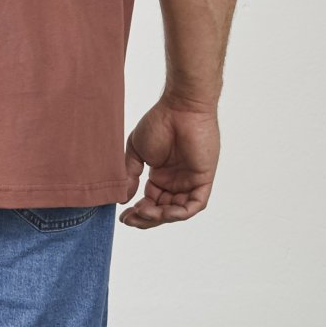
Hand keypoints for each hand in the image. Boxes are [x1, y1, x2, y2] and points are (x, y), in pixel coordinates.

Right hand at [119, 93, 218, 228]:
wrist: (180, 107)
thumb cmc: (159, 122)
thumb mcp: (137, 150)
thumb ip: (130, 174)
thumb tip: (122, 197)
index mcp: (161, 175)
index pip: (150, 201)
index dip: (138, 212)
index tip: (123, 216)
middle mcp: (175, 181)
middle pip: (162, 210)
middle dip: (146, 218)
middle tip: (130, 219)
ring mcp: (190, 182)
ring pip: (176, 211)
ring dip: (160, 217)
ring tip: (144, 212)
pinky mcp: (203, 180)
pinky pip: (194, 205)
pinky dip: (180, 213)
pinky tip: (165, 212)